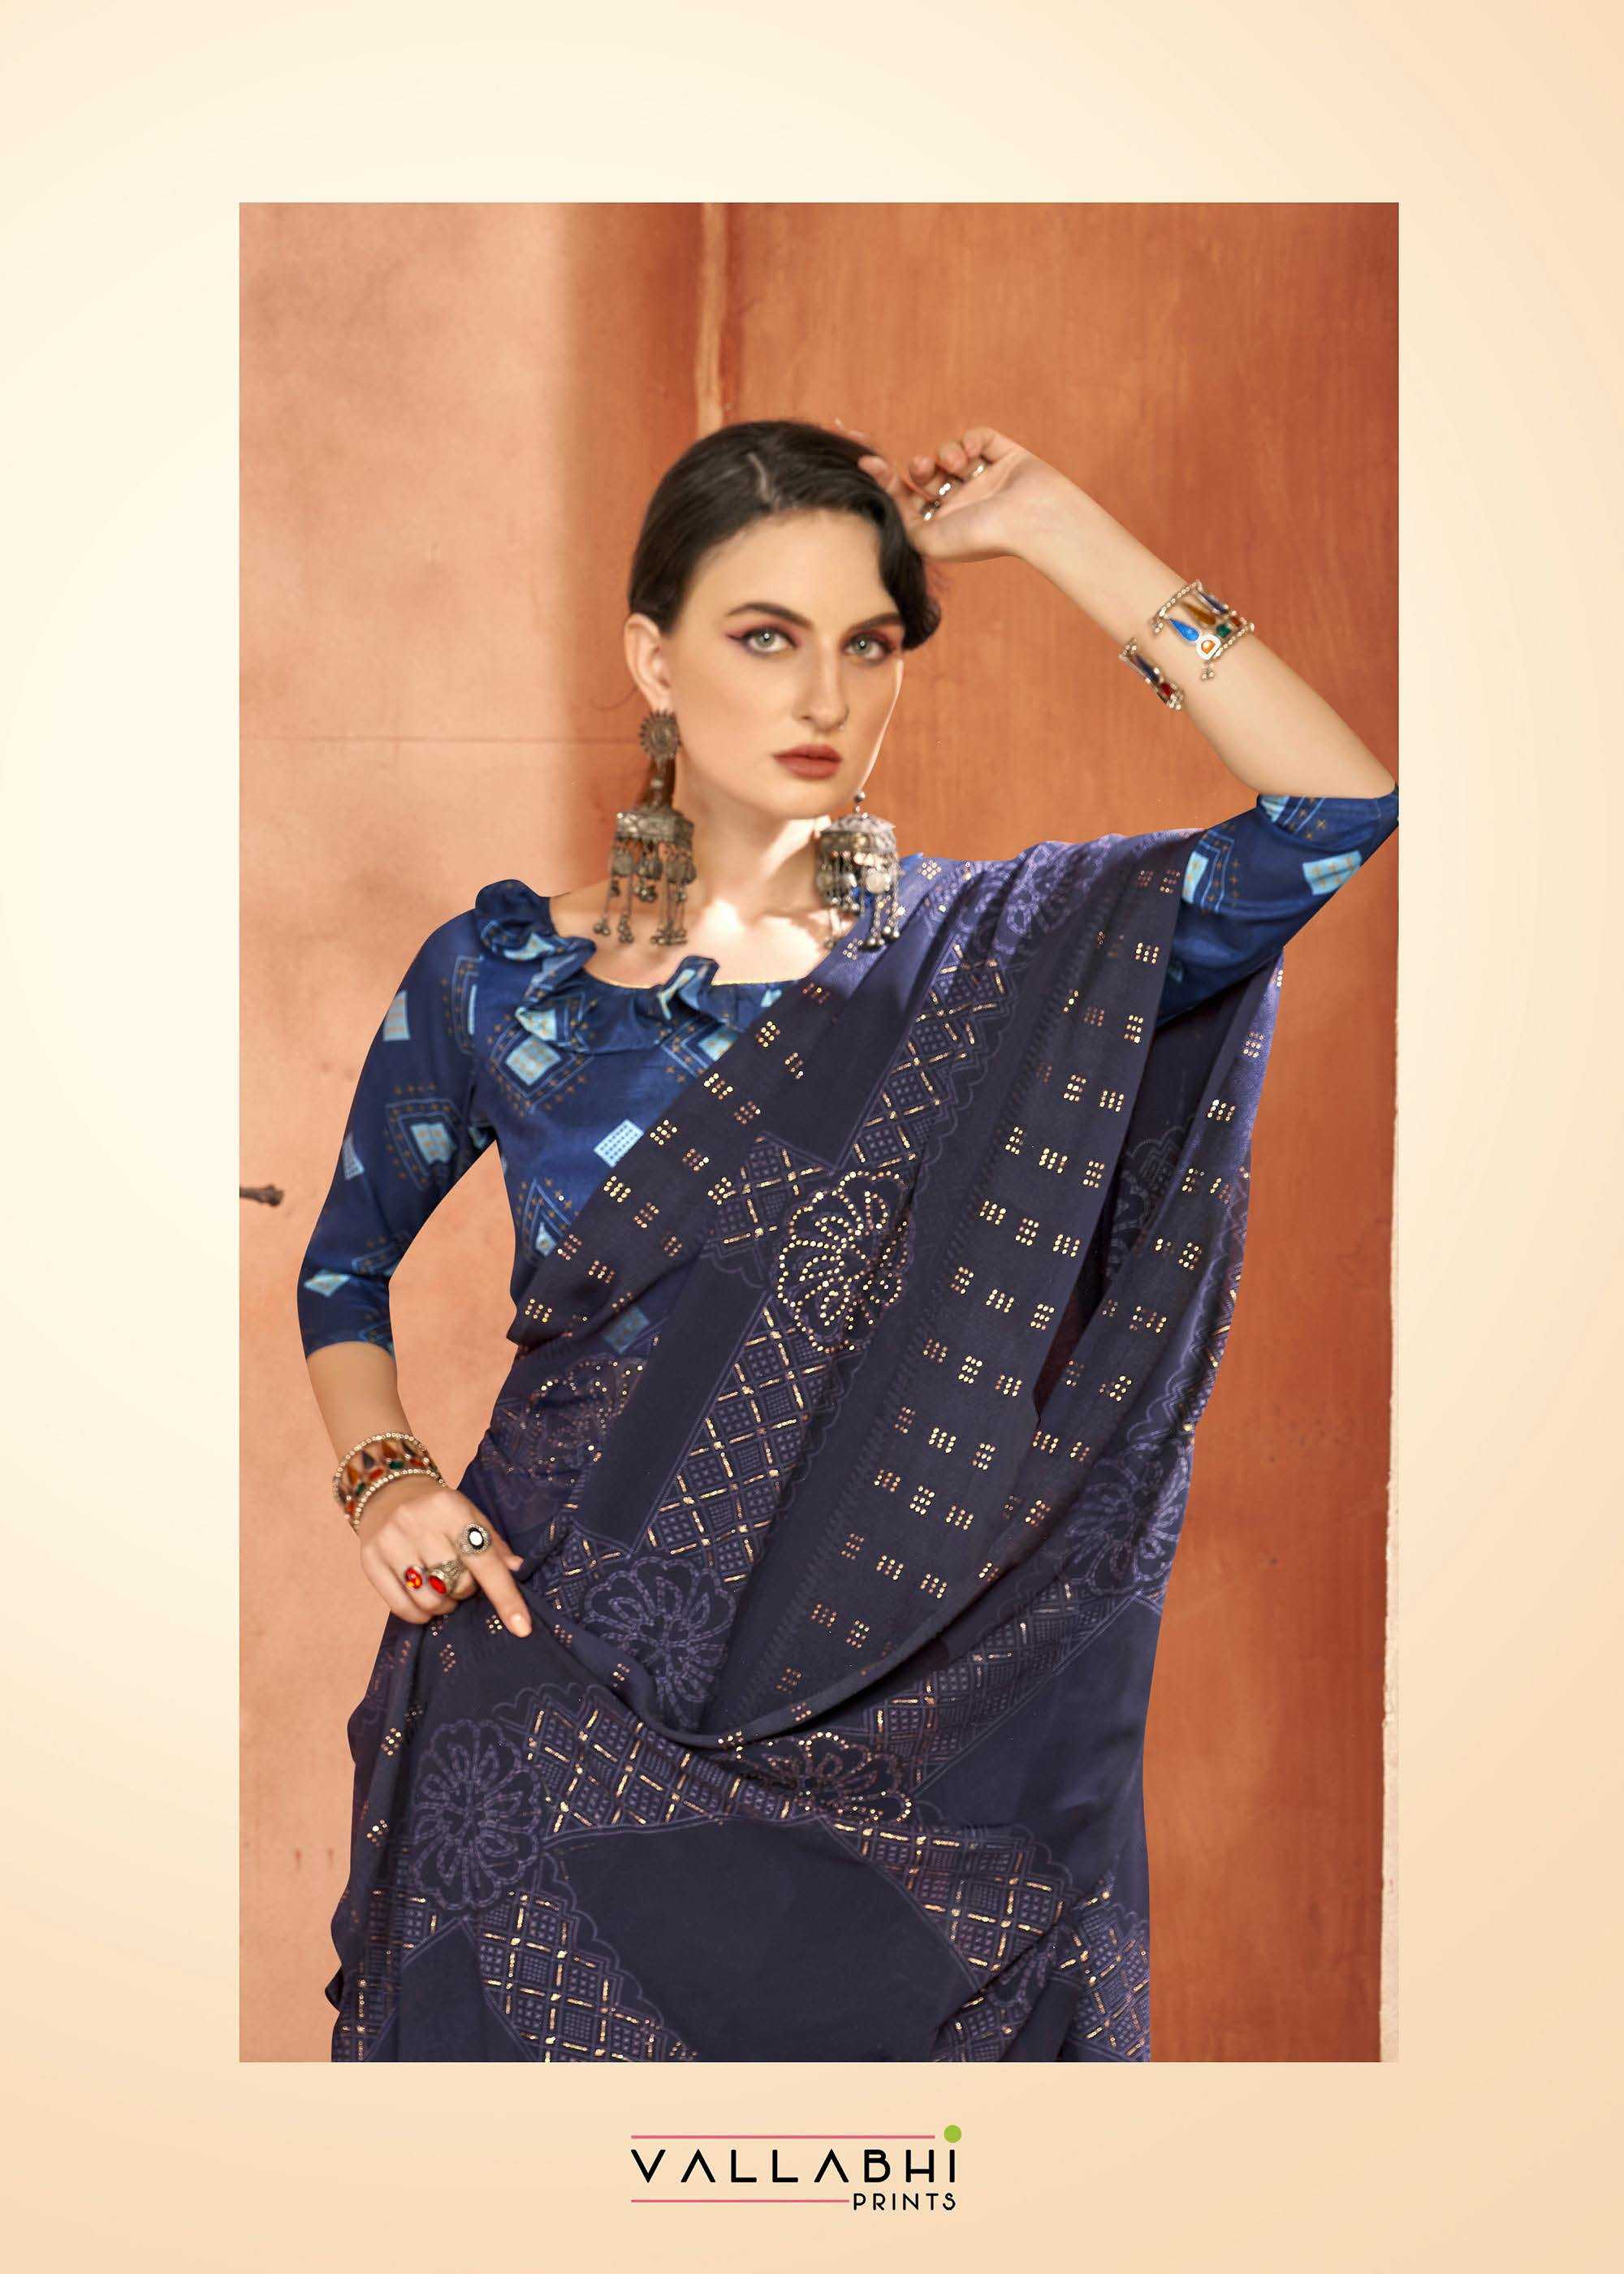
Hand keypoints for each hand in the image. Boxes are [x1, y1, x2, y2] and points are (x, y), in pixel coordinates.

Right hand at [354, 1477, 531, 1636]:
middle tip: (462, 1581)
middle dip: (467, 1591)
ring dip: (444, 1606)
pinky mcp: (370, 1561)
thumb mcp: (470, 1515)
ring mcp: (390, 1542)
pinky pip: (401, 1607)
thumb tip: (517, 1571)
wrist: (387, 1491)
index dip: (505, 1596)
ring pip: (429, 1600)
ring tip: (444, 1591)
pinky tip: (424, 1602)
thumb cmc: (438, 1509)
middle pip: (457, 1583)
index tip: (522, 1628)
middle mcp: (416, 1523)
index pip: (483, 1560)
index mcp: (449, 1508)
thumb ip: (493, 1544)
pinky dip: (420, 1614)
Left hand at [832, 417, 1076, 564]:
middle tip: (922, 469)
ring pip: (949, 454)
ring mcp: (985, 479)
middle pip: (926, 475)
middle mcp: (963, 503)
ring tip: (953, 464)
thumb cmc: (980, 537)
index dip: (887, 480)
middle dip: (918, 468)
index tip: (866, 462)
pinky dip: (969, 440)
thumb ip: (899, 517)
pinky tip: (972, 453)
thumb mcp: (926, 540)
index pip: (909, 499)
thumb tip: (878, 485)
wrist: (1030, 521)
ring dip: (944, 454)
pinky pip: (978, 437)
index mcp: (944, 525)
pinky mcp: (1005, 456)